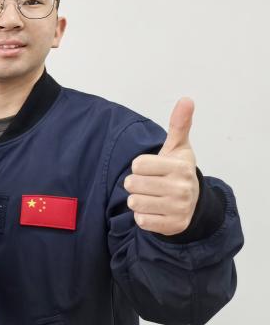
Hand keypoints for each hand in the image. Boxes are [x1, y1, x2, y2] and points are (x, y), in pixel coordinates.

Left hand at [124, 97, 198, 235]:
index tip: (151, 168)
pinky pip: (141, 220)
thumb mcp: (179, 148)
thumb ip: (179, 124)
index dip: (139, 166)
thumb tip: (186, 99)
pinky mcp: (172, 225)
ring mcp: (178, 208)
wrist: (193, 204)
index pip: (137, 164)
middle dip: (135, 184)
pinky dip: (143, 216)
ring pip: (134, 202)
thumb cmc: (177, 172)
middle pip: (132, 184)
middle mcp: (182, 188)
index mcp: (180, 167)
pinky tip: (155, 211)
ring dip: (138, 200)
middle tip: (149, 184)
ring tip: (152, 197)